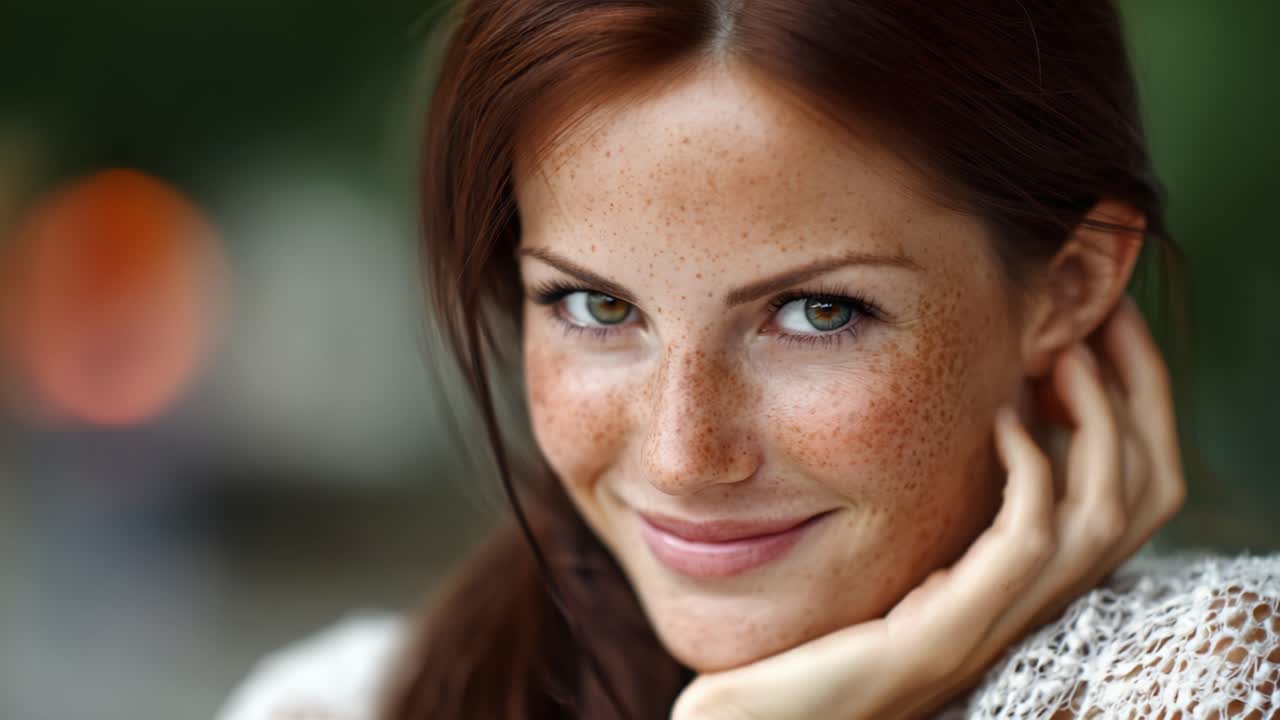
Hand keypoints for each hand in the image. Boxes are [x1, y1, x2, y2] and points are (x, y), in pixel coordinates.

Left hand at [670, 296, 1185, 719]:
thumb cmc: (803, 642)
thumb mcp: (886, 563)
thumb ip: (924, 516)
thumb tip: (944, 429)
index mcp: (1010, 590)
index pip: (1122, 497)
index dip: (1132, 414)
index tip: (1101, 333)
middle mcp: (1017, 612)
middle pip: (1140, 500)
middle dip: (1138, 399)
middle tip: (1108, 320)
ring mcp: (985, 628)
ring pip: (1103, 519)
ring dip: (1097, 424)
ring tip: (1063, 352)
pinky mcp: (940, 638)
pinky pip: (1025, 546)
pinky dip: (1030, 473)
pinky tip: (1000, 417)